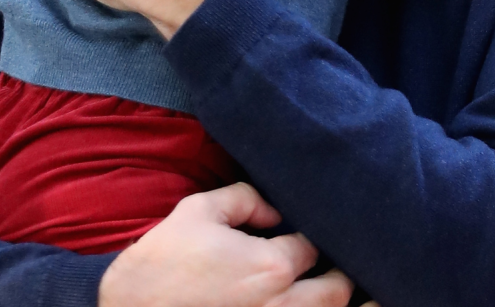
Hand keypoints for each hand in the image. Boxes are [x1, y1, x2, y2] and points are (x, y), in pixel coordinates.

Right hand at [99, 183, 353, 306]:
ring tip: (319, 289)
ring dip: (328, 302)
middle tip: (325, 266)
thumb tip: (274, 211)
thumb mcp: (195, 213)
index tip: (300, 235)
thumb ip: (243, 198)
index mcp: (271, 268)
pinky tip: (299, 305)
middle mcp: (281, 306)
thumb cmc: (157, 269)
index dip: (311, 237)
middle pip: (338, 292)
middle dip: (337, 276)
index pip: (314, 247)